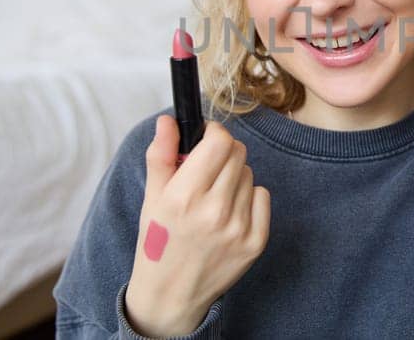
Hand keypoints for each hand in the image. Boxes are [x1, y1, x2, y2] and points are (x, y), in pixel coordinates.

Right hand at [123, 117, 270, 336]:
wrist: (171, 294)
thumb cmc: (158, 241)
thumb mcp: (151, 198)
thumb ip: (161, 154)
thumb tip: (169, 119)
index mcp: (184, 196)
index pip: (220, 142)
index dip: (214, 134)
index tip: (205, 141)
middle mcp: (214, 211)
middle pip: (238, 153)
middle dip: (222, 154)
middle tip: (206, 172)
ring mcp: (238, 228)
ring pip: (249, 174)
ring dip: (233, 178)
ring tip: (213, 199)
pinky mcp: (256, 242)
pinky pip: (262, 197)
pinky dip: (248, 199)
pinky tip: (228, 215)